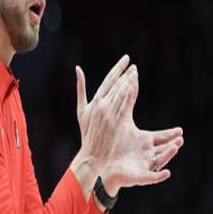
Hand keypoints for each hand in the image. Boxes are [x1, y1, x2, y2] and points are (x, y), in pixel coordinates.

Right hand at [75, 55, 136, 172]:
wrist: (91, 153)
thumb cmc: (87, 132)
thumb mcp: (81, 110)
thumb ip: (80, 89)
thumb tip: (78, 69)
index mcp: (94, 101)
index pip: (108, 80)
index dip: (118, 69)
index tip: (126, 60)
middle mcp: (101, 105)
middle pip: (115, 84)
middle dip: (124, 72)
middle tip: (132, 63)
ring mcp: (108, 113)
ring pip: (119, 93)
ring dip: (127, 81)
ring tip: (135, 71)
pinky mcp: (115, 122)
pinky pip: (122, 106)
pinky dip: (127, 96)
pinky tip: (133, 87)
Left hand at [101, 72, 183, 196]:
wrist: (100, 162)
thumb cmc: (113, 142)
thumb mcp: (121, 120)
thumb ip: (126, 102)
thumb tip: (130, 80)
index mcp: (144, 141)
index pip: (160, 137)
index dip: (170, 134)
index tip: (180, 130)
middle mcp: (147, 153)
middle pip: (164, 149)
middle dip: (172, 144)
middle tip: (181, 138)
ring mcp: (144, 165)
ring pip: (160, 161)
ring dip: (168, 155)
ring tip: (175, 147)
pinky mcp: (138, 176)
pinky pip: (151, 177)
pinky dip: (159, 176)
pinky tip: (167, 173)